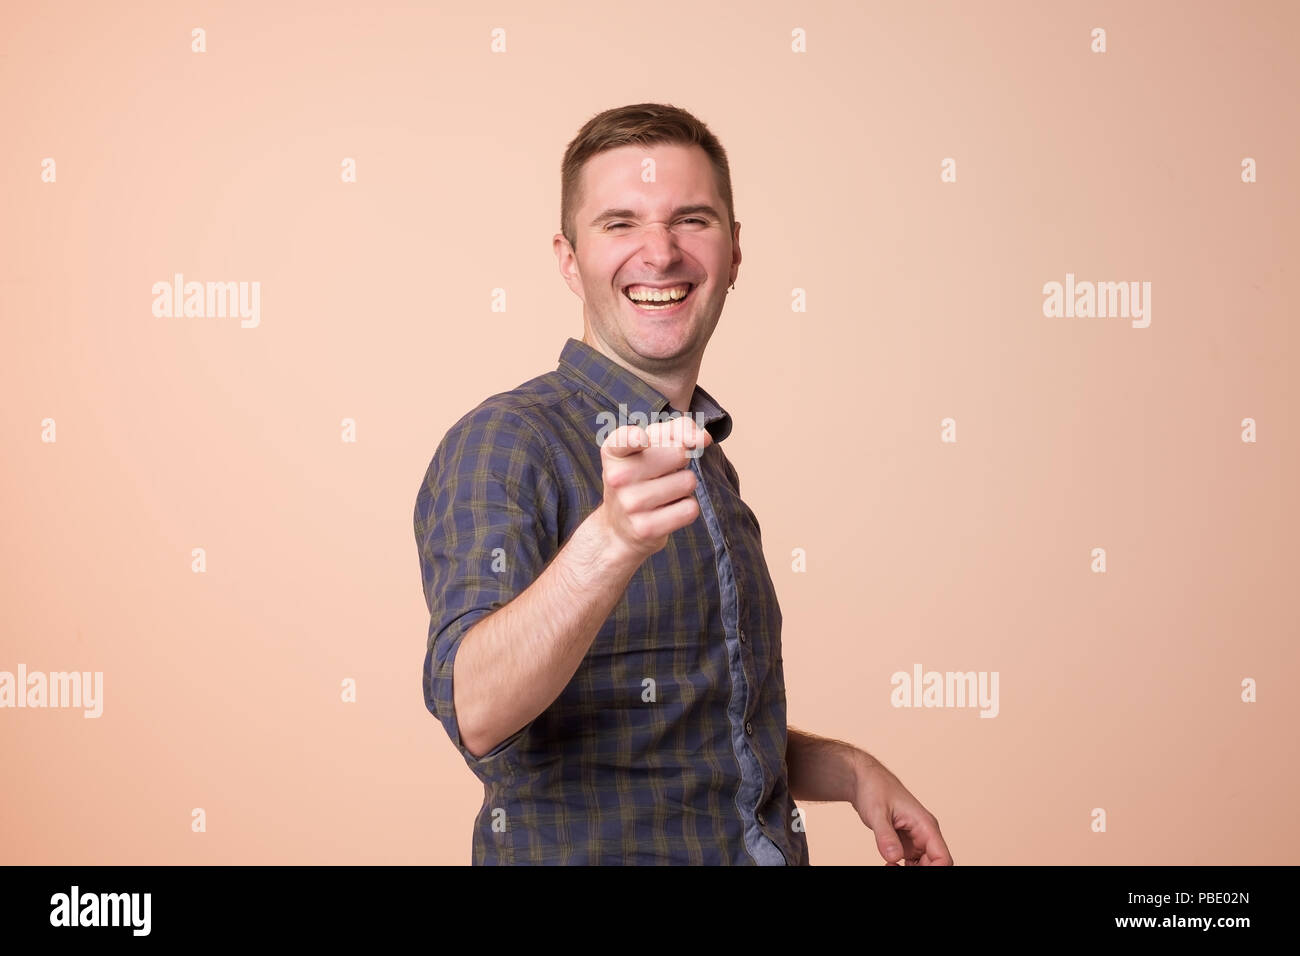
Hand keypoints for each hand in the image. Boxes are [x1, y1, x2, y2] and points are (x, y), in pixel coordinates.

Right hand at [596, 417, 712, 560]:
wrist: (621, 528)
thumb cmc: (642, 476)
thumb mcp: (652, 447)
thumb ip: (678, 430)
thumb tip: (704, 438)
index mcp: (614, 452)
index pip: (624, 439)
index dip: (636, 438)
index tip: (643, 440)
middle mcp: (617, 478)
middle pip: (678, 453)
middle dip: (682, 460)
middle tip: (664, 471)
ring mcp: (630, 504)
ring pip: (688, 481)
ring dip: (685, 485)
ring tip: (665, 492)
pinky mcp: (646, 528)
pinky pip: (690, 508)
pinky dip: (687, 508)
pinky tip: (668, 510)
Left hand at [853, 763, 953, 865]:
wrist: (864, 781)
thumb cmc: (874, 789)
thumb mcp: (877, 813)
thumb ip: (886, 836)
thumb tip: (893, 858)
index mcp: (926, 825)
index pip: (943, 857)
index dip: (935, 870)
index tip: (912, 872)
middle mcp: (926, 833)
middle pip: (935, 864)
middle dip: (920, 872)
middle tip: (892, 867)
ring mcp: (917, 839)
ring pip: (924, 865)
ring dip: (911, 871)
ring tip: (889, 865)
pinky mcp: (907, 842)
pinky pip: (912, 862)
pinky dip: (903, 868)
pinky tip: (889, 864)